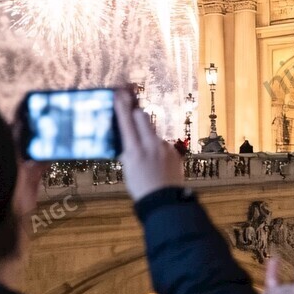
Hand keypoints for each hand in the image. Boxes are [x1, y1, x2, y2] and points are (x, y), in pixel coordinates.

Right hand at [116, 88, 183, 202]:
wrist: (164, 201)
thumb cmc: (141, 188)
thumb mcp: (128, 170)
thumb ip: (128, 152)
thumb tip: (127, 141)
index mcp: (135, 150)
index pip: (126, 121)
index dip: (121, 105)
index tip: (118, 92)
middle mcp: (150, 145)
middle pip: (142, 116)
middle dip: (136, 114)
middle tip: (131, 115)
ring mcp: (164, 147)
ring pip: (152, 132)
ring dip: (147, 136)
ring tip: (146, 155)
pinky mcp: (174, 152)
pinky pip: (163, 144)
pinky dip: (158, 149)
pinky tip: (157, 163)